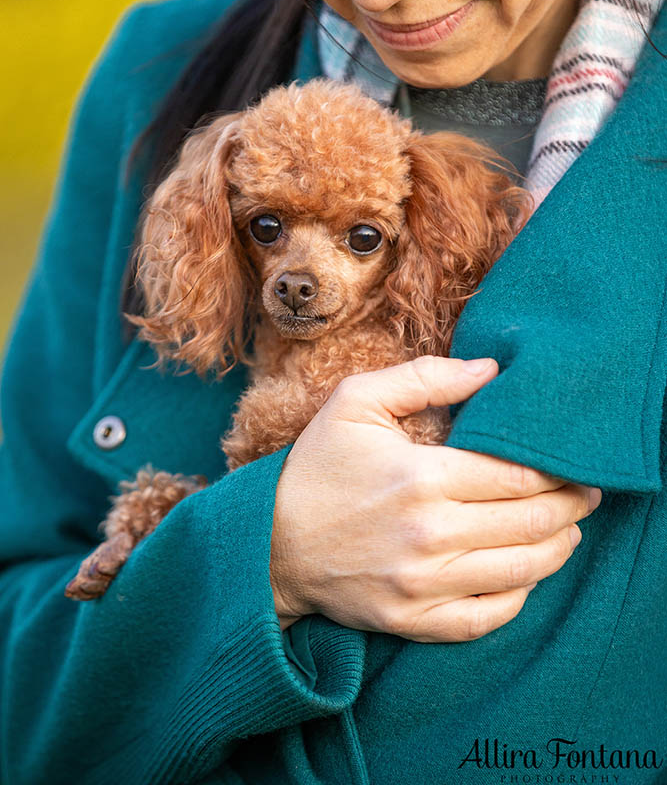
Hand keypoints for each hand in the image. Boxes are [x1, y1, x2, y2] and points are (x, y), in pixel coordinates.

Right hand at [270, 355, 600, 642]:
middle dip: (570, 507)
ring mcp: (422, 585)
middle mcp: (428, 535)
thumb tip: (491, 370)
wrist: (269, 544)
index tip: (575, 464)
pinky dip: (519, 596)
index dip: (558, 471)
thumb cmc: (317, 467)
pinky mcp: (413, 621)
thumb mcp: (356, 402)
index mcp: (421, 476)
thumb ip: (425, 377)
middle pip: (530, 523)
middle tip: (585, 494)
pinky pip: (487, 617)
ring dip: (557, 549)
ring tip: (568, 530)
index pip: (518, 476)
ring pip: (520, 572)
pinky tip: (526, 574)